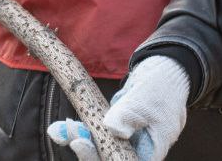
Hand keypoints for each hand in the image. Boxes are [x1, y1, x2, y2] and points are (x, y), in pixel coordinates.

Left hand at [47, 55, 188, 160]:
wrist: (163, 71)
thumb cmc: (161, 86)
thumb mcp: (144, 100)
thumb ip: (128, 116)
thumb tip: (112, 129)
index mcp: (150, 151)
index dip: (100, 158)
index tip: (81, 145)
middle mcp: (137, 152)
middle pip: (107, 159)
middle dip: (86, 152)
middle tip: (70, 136)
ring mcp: (124, 143)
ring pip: (98, 150)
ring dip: (77, 141)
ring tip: (58, 130)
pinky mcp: (114, 133)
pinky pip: (94, 137)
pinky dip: (79, 132)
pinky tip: (60, 128)